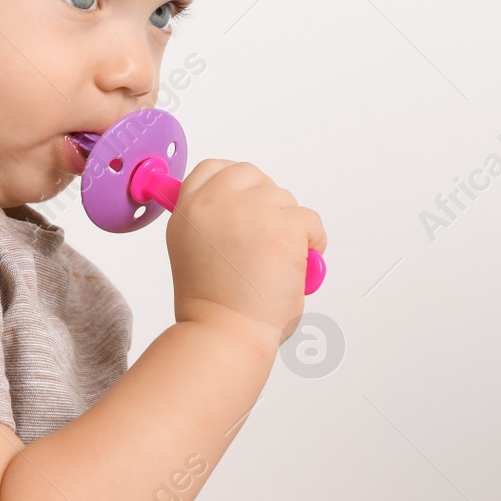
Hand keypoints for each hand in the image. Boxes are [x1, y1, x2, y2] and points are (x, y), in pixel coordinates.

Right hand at [168, 159, 326, 345]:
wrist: (224, 332)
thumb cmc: (211, 307)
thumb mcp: (190, 251)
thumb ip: (208, 222)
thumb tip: (237, 210)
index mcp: (188, 209)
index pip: (213, 168)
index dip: (234, 184)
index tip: (245, 201)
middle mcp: (215, 202)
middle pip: (252, 176)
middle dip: (265, 203)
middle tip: (266, 239)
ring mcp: (252, 210)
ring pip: (285, 199)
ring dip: (288, 227)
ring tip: (275, 264)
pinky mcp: (284, 225)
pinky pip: (311, 221)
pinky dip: (312, 243)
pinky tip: (295, 268)